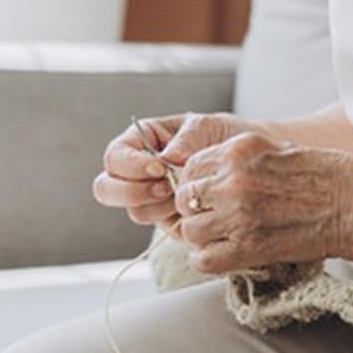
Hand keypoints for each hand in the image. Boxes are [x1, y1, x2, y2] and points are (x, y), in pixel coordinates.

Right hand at [93, 111, 247, 237]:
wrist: (247, 162)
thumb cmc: (221, 136)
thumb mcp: (206, 127)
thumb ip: (186, 138)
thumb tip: (168, 158)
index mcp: (139, 143)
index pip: (114, 157)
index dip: (130, 165)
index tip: (159, 166)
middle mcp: (136, 173)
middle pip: (106, 189)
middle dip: (132, 192)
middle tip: (164, 187)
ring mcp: (149, 198)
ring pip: (135, 212)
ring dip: (160, 205)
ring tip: (186, 192)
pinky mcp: (167, 219)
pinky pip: (161, 226)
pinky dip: (177, 218)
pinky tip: (194, 204)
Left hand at [169, 133, 352, 275]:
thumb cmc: (327, 176)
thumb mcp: (276, 150)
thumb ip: (239, 162)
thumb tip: (208, 180)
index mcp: (239, 150)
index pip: (189, 168)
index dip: (194, 184)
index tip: (207, 196)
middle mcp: (233, 179)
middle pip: (184, 199)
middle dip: (195, 210)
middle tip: (216, 218)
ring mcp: (239, 213)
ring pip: (190, 230)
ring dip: (203, 236)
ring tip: (225, 237)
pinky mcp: (249, 246)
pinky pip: (204, 259)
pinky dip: (210, 259)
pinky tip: (228, 254)